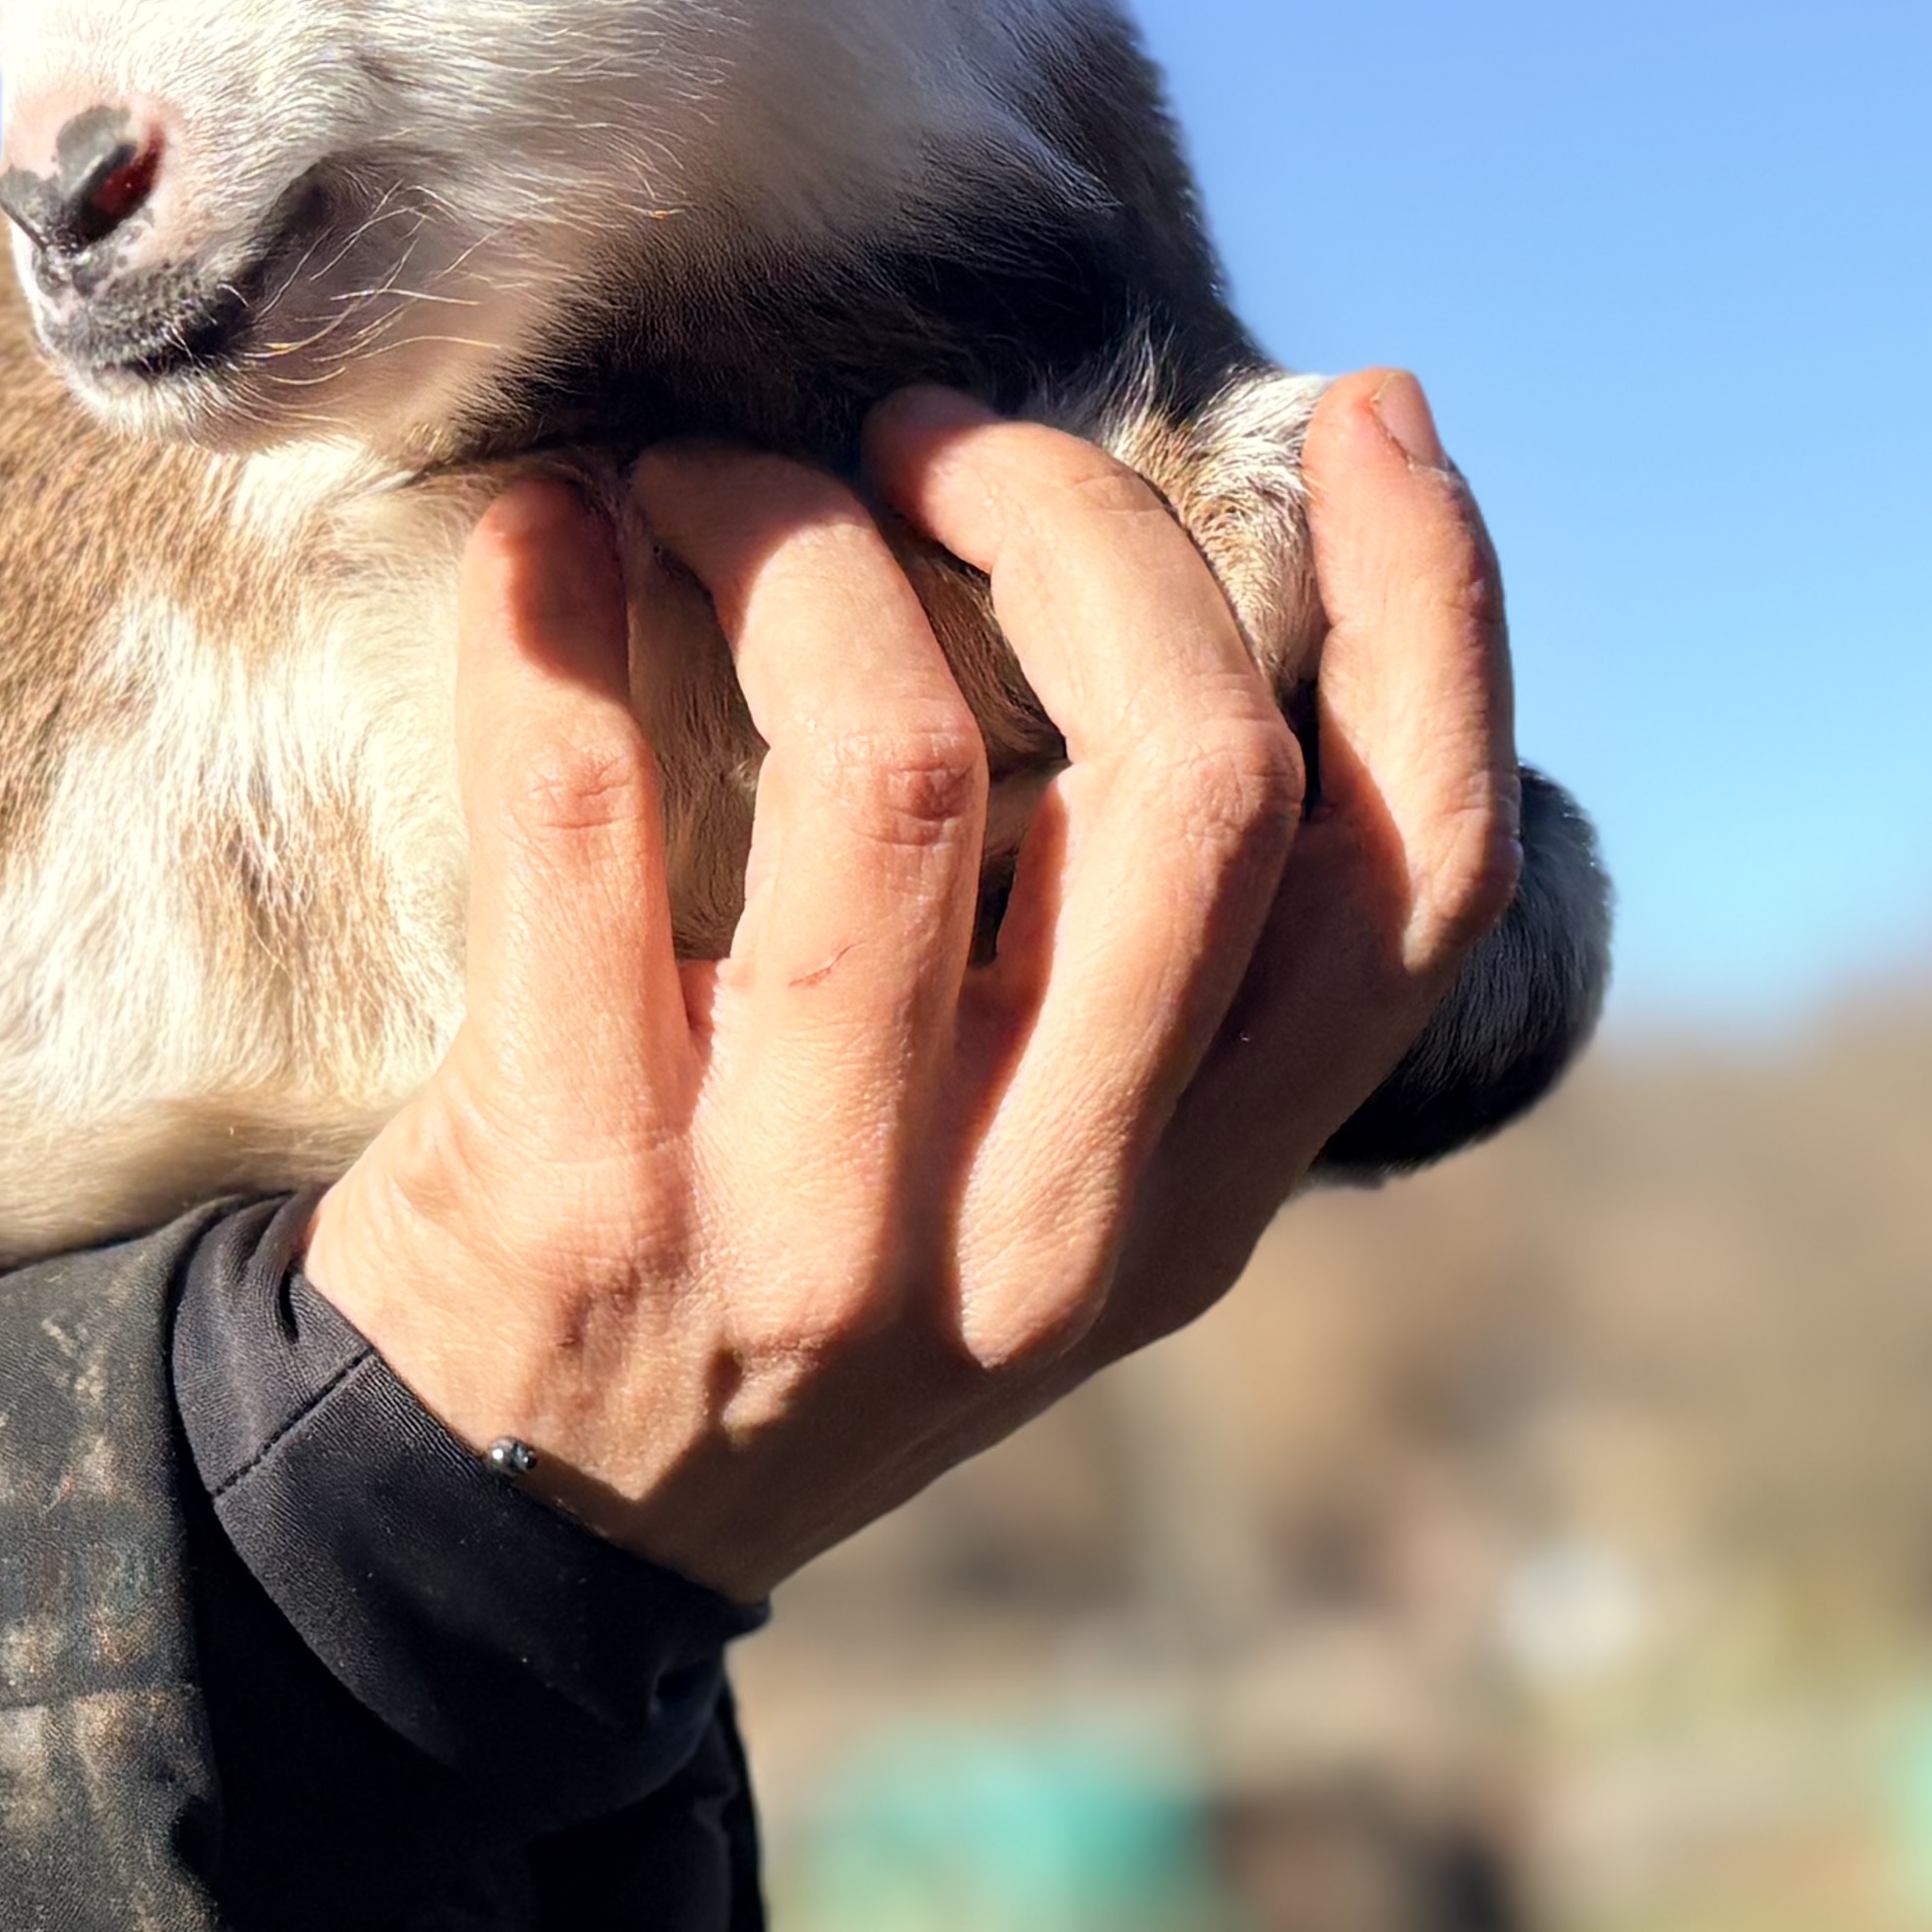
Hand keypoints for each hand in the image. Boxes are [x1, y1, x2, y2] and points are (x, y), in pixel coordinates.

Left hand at [303, 370, 1524, 1598]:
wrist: (499, 1517)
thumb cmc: (779, 1259)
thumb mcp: (1033, 1187)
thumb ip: (1138, 970)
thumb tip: (1211, 578)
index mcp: (1195, 1206)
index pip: (1414, 889)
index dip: (1431, 618)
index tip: (1361, 414)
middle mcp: (1048, 1230)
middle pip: (1198, 785)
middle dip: (1082, 526)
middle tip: (934, 436)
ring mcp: (816, 1223)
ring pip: (905, 767)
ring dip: (805, 539)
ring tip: (717, 475)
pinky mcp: (577, 1186)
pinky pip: (577, 813)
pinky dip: (545, 619)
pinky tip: (533, 533)